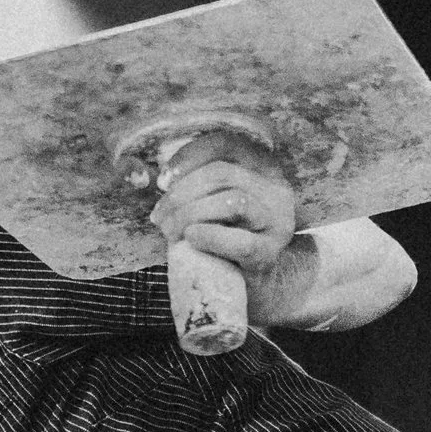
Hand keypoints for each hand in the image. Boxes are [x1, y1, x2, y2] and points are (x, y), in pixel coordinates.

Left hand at [149, 140, 299, 287]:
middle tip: (160, 217)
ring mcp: (277, 221)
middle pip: (223, 173)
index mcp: (260, 169)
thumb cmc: (223, 242)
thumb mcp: (212, 205)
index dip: (189, 156)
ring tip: (171, 232)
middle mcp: (274, 189)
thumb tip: (153, 178)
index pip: (226, 144)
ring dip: (191, 214)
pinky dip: (210, 237)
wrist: (252, 287)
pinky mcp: (270, 253)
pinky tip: (192, 239)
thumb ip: (195, 186)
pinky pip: (241, 241)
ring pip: (233, 201)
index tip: (163, 181)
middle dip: (181, 193)